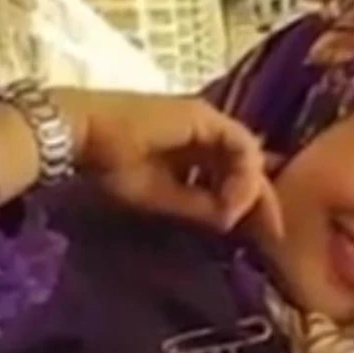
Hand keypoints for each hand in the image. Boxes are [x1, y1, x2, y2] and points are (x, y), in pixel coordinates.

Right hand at [52, 88, 284, 235]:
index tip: (267, 236)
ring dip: (249, 192)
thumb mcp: (162, 199)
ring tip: (234, 218)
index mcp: (194, 151)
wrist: (79, 137)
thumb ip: (200, 207)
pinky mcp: (204, 116)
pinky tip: (231, 200)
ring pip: (249, 158)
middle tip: (273, 233)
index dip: (254, 205)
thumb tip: (232, 221)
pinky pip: (241, 147)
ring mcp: (207, 122)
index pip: (238, 175)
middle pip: (250, 167)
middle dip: (263, 202)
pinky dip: (242, 176)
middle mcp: (206, 134)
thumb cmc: (107, 168)